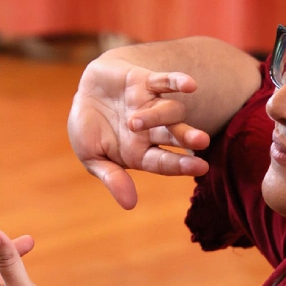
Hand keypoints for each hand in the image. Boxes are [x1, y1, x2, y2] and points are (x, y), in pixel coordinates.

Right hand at [67, 57, 209, 208]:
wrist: (83, 95)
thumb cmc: (88, 132)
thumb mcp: (92, 158)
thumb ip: (112, 178)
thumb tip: (129, 205)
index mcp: (141, 153)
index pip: (165, 161)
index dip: (182, 164)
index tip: (201, 167)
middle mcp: (152, 131)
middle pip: (175, 135)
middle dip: (187, 137)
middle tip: (202, 140)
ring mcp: (151, 105)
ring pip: (168, 110)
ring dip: (158, 115)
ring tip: (134, 122)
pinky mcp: (146, 82)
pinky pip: (166, 81)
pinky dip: (177, 81)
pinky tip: (190, 85)